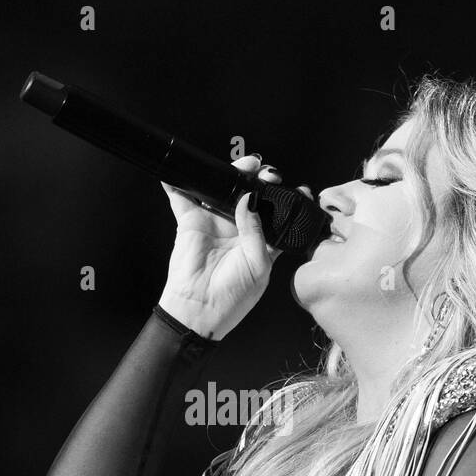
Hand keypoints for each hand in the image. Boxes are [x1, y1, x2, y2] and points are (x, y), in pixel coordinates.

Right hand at [158, 155, 313, 339]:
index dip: (286, 199)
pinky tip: (180, 170)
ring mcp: (215, 222)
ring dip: (230, 174)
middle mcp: (239, 229)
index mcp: (261, 241)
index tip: (296, 189)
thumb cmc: (234, 296)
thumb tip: (250, 198)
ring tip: (244, 165)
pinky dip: (179, 184)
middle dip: (260, 179)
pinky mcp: (191, 222)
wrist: (200, 310)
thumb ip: (258, 230)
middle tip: (266, 173)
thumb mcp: (258, 264)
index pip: (276, 214)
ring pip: (223, 190)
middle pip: (250, 195)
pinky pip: (184, 198)